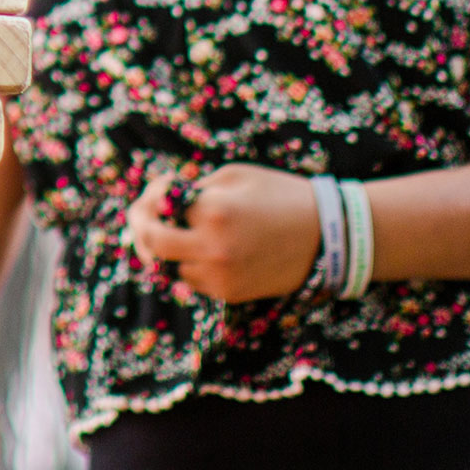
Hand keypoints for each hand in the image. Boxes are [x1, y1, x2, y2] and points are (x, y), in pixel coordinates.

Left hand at [125, 164, 320, 303]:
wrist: (328, 235)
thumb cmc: (280, 195)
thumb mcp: (236, 175)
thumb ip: (195, 187)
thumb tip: (163, 200)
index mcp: (213, 211)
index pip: (158, 207)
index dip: (153, 196)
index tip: (162, 190)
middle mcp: (212, 248)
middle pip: (151, 245)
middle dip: (141, 228)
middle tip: (144, 218)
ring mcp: (220, 276)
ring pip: (172, 265)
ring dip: (171, 248)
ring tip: (182, 231)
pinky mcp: (230, 294)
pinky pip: (194, 280)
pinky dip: (192, 264)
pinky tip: (205, 248)